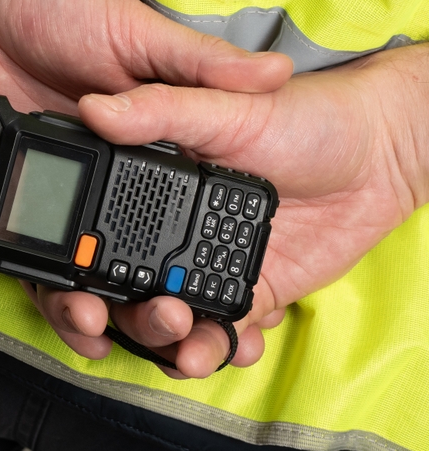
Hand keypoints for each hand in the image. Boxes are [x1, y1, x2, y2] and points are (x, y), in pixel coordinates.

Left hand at [0, 0, 293, 376]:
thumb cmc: (54, 2)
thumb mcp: (133, 28)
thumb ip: (195, 60)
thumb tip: (278, 75)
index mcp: (139, 141)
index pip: (173, 212)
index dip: (185, 257)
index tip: (196, 293)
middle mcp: (96, 170)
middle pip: (117, 252)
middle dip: (130, 298)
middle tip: (139, 319)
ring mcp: (44, 183)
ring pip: (63, 262)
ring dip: (71, 298)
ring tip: (81, 317)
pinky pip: (1, 243)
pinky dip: (11, 270)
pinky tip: (26, 284)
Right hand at [76, 43, 428, 375]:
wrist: (381, 152)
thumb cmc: (302, 117)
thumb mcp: (225, 109)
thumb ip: (160, 111)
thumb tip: (94, 109)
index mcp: (149, 186)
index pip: (94, 235)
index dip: (76, 273)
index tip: (80, 296)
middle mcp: (170, 231)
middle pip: (124, 289)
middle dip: (129, 318)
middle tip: (155, 316)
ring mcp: (206, 264)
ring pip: (169, 318)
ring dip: (173, 342)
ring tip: (189, 347)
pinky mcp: (249, 291)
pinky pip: (223, 330)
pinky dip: (223, 348)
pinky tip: (235, 344)